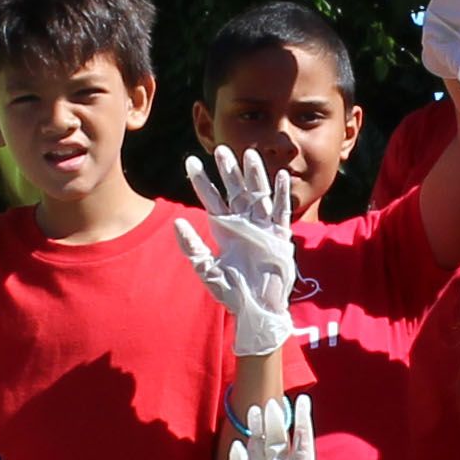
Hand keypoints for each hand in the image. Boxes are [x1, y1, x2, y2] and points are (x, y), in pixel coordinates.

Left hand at [175, 146, 298, 356]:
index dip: (201, 181)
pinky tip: (280, 176)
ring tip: (248, 154)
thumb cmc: (233, 291)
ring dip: (254, 175)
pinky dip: (281, 195)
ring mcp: (263, 228)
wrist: (256, 309)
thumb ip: (192, 246)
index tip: (190, 162)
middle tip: (220, 150)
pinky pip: (282, 212)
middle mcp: (244, 223)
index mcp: (225, 228)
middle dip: (228, 171)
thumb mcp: (206, 269)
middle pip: (236, 190)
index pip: (212, 199)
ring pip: (259, 195)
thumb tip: (177, 221)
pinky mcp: (280, 238)